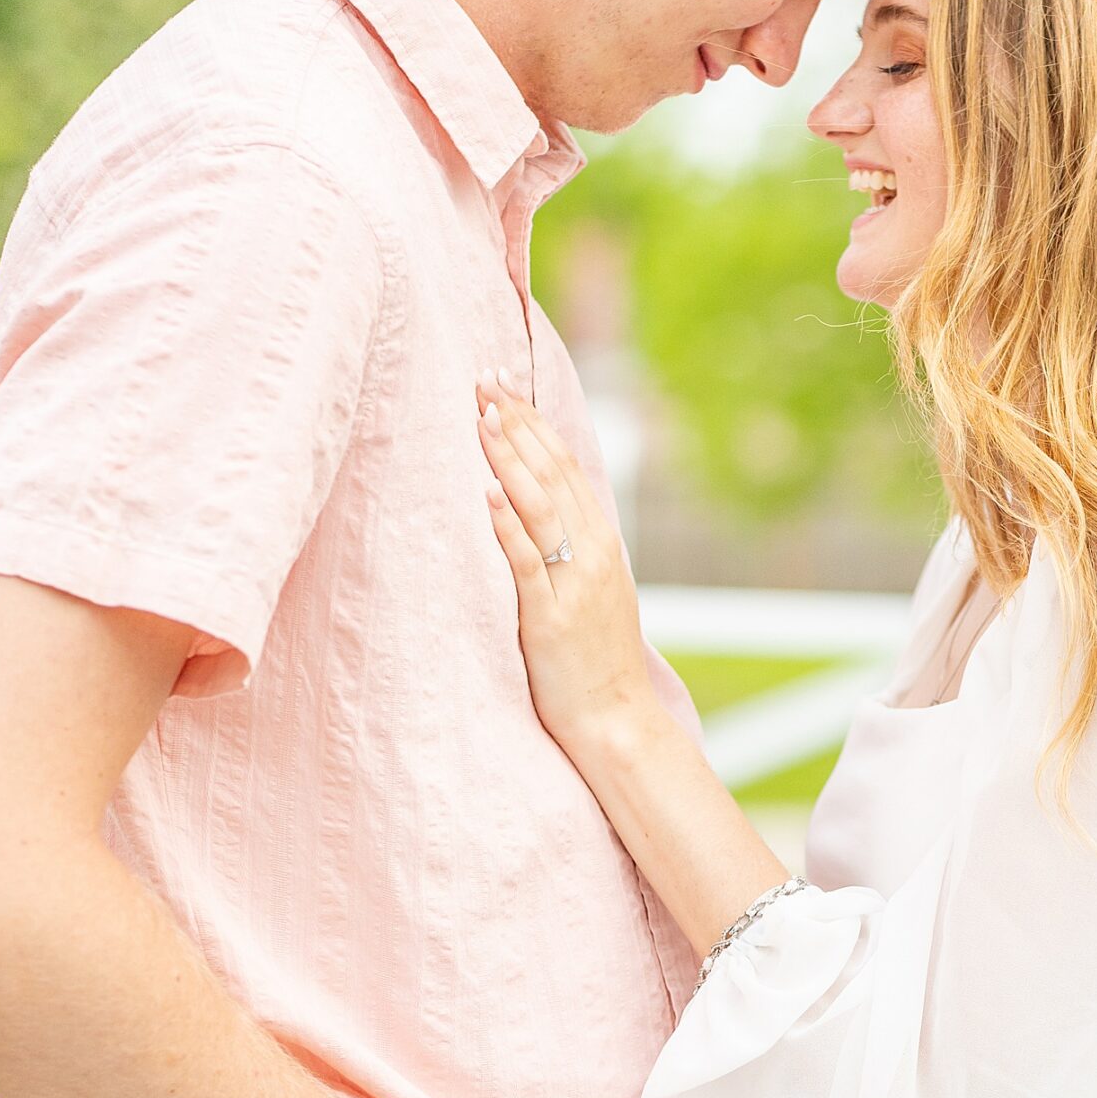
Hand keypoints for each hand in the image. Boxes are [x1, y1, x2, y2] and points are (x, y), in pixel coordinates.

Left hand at [475, 371, 658, 760]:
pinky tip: (487, 495)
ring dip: (509, 459)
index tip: (502, 385)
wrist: (614, 717)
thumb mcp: (590, 589)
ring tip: (482, 419)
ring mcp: (573, 584)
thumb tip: (531, 506)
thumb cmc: (594, 659)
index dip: (533, 421)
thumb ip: (568, 546)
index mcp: (601, 540)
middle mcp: (592, 552)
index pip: (564, 464)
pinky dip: (508, 527)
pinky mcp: (550, 617)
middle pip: (552, 472)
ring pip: (540, 506)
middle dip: (516, 423)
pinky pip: (528, 564)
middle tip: (483, 379)